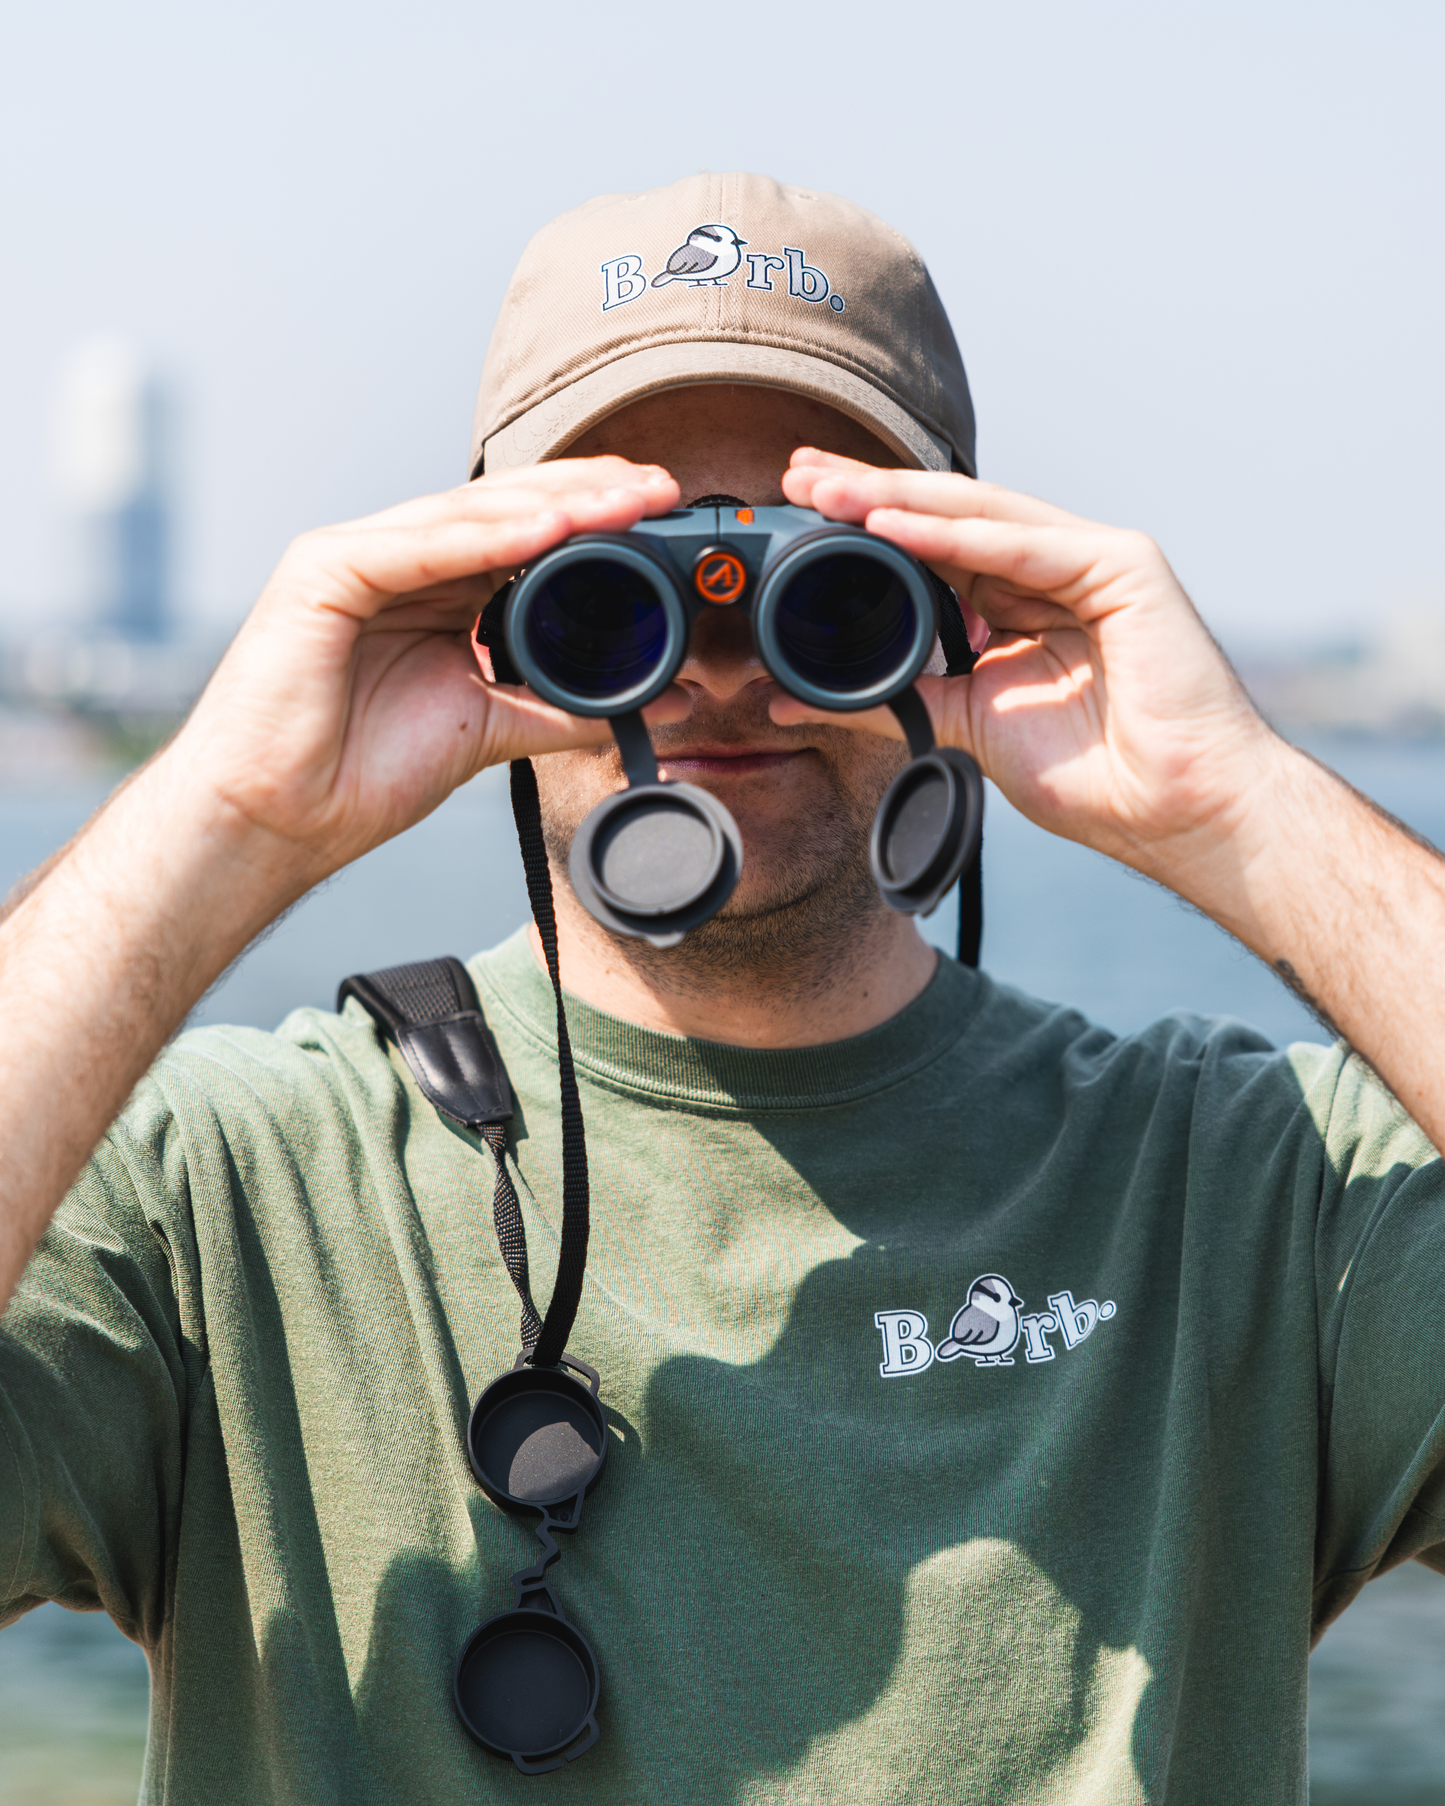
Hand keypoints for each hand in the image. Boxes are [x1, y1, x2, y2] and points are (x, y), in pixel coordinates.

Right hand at [167, 458, 682, 891]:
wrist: (280, 818)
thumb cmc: (360, 774)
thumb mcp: (490, 730)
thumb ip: (568, 710)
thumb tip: (658, 703)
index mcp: (436, 592)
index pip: (524, 535)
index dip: (592, 518)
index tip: (661, 514)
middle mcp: (399, 563)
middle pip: (504, 511)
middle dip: (585, 495)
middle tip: (659, 488)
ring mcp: (358, 558)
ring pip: (467, 517)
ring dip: (550, 505)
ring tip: (620, 501)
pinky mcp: (323, 571)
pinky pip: (416, 547)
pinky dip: (482, 538)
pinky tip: (544, 530)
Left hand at [779, 450, 1278, 897]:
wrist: (1176, 810)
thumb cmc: (1095, 776)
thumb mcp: (966, 726)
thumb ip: (890, 702)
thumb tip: (794, 701)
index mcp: (1022, 601)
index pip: (932, 546)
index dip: (867, 526)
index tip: (800, 515)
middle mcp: (1055, 570)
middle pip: (948, 516)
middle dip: (870, 494)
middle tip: (799, 475)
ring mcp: (1092, 560)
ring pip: (979, 514)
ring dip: (898, 500)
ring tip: (829, 492)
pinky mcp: (1123, 565)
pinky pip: (1023, 544)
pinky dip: (954, 535)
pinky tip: (894, 526)